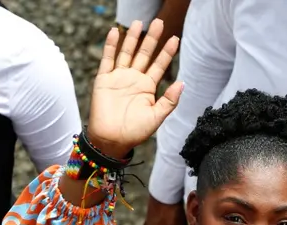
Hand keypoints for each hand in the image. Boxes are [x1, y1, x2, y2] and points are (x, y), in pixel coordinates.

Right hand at [88, 19, 183, 158]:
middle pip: (144, 54)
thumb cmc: (135, 132)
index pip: (160, 65)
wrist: (112, 140)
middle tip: (159, 22)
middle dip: (152, 39)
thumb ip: (169, 100)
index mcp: (147, 87)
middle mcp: (134, 79)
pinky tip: (116, 32)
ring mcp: (119, 77)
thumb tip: (182, 83)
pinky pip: (108, 59)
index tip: (175, 38)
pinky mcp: (104, 79)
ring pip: (127, 53)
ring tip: (138, 22)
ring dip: (132, 38)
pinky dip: (111, 45)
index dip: (167, 52)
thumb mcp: (156, 117)